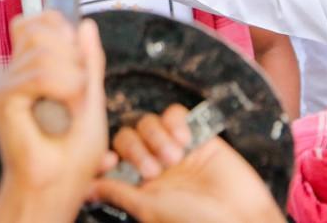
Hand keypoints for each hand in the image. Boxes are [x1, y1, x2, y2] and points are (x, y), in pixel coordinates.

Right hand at [0, 12, 111, 222]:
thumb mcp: (92, 95)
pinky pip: (39, 74)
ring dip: (72, 76)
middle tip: (78, 89)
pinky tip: (64, 107)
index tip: (79, 60)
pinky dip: (63, 87)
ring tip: (72, 105)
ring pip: (44, 50)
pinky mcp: (3, 99)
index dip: (62, 28)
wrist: (57, 184)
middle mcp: (17, 72)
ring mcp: (8, 84)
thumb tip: (85, 24)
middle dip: (72, 53)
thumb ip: (90, 60)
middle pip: (41, 28)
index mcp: (34, 68)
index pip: (40, 21)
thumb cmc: (72, 151)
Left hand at [90, 104, 283, 222]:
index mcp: (138, 187)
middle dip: (136, 149)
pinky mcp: (197, 136)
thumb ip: (119, 193)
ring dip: (157, 137)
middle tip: (154, 171)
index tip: (110, 163)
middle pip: (127, 137)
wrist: (240, 215)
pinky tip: (186, 139)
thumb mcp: (150, 208)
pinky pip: (176, 114)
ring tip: (175, 158)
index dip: (106, 157)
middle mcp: (154, 167)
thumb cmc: (197, 221)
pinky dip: (175, 121)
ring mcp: (175, 150)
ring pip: (149, 123)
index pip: (112, 161)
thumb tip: (86, 189)